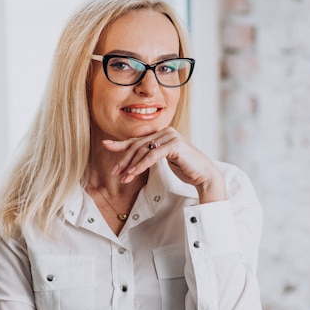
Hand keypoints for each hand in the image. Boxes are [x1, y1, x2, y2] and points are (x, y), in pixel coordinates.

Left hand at [102, 127, 226, 202]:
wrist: (204, 175)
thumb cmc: (185, 168)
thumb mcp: (162, 160)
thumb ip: (148, 155)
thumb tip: (131, 158)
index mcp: (162, 133)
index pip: (138, 139)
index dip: (121, 144)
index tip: (106, 145)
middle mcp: (166, 131)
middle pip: (138, 145)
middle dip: (124, 160)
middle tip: (115, 172)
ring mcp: (171, 136)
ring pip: (144, 150)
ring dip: (131, 165)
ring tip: (124, 178)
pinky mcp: (175, 145)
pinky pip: (153, 155)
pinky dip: (142, 165)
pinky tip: (134, 173)